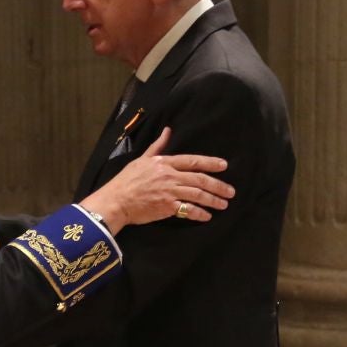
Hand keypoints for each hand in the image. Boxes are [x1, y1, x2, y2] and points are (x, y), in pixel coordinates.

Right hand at [82, 127, 234, 228]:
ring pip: (197, 194)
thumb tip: (168, 130)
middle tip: (231, 191)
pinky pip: (188, 210)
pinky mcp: (167, 207)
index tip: (224, 166)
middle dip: (218, 185)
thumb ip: (157, 146)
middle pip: (200, 179)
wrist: (115, 201)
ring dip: (213, 200)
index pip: (192, 161)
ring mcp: (169, 191)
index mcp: (164, 163)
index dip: (210, 163)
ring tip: (224, 204)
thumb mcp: (141, 159)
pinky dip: (199, 213)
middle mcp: (170, 176)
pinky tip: (207, 216)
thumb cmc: (126, 181)